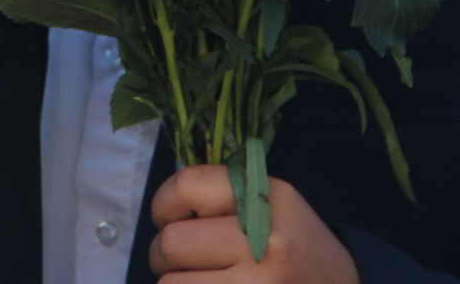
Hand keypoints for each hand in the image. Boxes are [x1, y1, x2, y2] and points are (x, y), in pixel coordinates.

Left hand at [148, 164, 360, 283]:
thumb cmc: (295, 247)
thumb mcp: (272, 205)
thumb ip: (222, 197)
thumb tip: (163, 208)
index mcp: (265, 198)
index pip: (187, 186)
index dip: (163, 204)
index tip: (168, 218)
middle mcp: (264, 240)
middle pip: (172, 242)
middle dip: (163, 253)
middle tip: (177, 260)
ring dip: (174, 282)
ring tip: (195, 279)